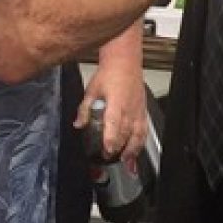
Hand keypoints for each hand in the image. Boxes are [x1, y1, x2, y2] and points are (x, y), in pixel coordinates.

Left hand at [74, 39, 146, 171]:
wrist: (125, 60)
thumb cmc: (109, 72)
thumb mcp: (92, 89)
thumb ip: (85, 109)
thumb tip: (78, 124)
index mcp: (116, 104)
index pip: (114, 125)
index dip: (111, 139)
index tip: (107, 150)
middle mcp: (129, 109)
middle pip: (126, 133)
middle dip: (118, 148)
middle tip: (109, 158)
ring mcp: (138, 110)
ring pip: (138, 135)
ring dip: (133, 150)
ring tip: (126, 162)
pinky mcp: (143, 110)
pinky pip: (144, 130)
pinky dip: (141, 142)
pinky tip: (137, 150)